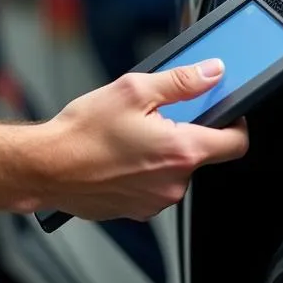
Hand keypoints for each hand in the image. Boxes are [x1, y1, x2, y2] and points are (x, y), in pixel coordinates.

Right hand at [38, 60, 247, 221]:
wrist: (48, 167)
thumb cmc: (84, 132)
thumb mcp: (134, 90)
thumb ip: (181, 81)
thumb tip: (212, 72)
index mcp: (181, 151)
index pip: (235, 142)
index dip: (235, 121)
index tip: (224, 108)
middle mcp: (174, 183)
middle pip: (200, 152)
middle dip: (183, 130)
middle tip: (153, 113)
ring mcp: (156, 201)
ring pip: (175, 168)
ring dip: (161, 149)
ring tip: (128, 133)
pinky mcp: (138, 210)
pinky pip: (154, 184)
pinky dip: (144, 167)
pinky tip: (119, 152)